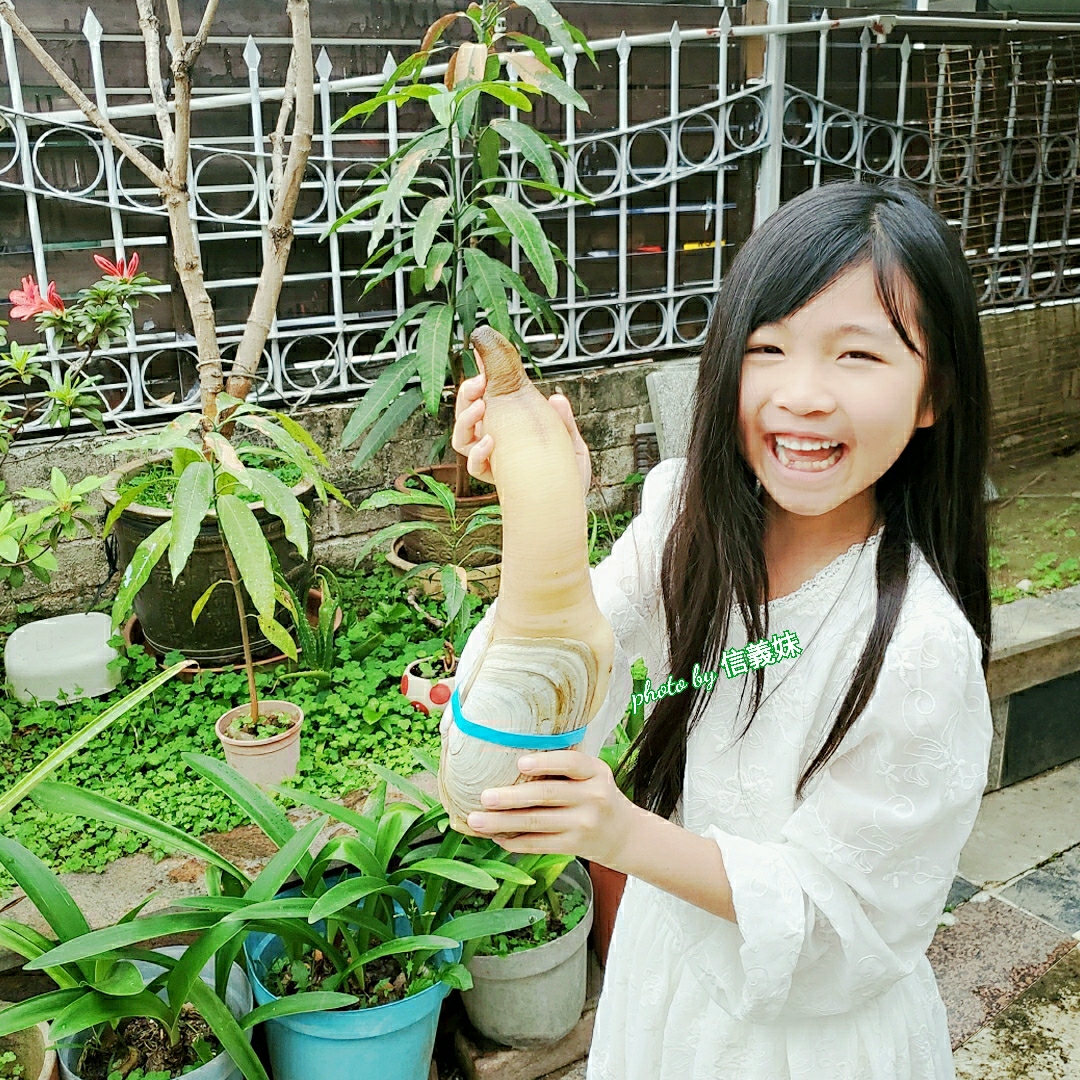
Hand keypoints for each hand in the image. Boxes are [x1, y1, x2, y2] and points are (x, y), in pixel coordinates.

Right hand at [451, 365, 592, 495]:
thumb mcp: (570, 442)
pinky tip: (490, 441)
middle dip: (467, 396)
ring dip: (466, 419)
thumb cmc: (567, 474)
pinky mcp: (497, 479)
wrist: (570, 506)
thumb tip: (557, 399)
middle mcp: (495, 443)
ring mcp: (493, 461)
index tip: (484, 368)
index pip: (488, 401)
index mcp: (509, 428)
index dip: (480, 384)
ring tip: (481, 405)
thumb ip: (563, 421)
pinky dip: (479, 453)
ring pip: (463, 438)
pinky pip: (475, 466)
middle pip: (467, 415)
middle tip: (479, 382)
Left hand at [465, 750, 640, 868]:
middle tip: (484, 797)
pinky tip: (495, 837)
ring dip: (502, 823)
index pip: (571, 762)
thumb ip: (563, 766)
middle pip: (546, 795)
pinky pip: (538, 844)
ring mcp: (584, 824)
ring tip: (476, 821)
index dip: (546, 762)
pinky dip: (514, 841)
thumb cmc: (595, 795)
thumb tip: (510, 756)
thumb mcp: (592, 775)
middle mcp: (593, 797)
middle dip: (511, 798)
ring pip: (536, 823)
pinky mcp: (574, 846)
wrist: (623, 835)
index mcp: (595, 771)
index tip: (520, 761)